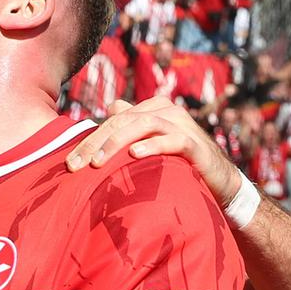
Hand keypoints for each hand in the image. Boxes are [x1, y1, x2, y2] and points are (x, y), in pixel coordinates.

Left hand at [65, 97, 239, 206]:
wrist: (221, 182)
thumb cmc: (180, 163)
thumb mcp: (153, 143)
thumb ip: (133, 125)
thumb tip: (111, 108)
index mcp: (152, 108)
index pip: (112, 119)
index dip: (89, 139)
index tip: (69, 164)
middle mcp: (166, 111)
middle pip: (122, 120)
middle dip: (95, 143)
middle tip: (76, 166)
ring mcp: (181, 125)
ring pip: (142, 124)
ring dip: (116, 142)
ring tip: (98, 162)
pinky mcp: (195, 144)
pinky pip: (172, 140)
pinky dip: (152, 145)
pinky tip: (135, 155)